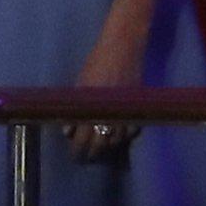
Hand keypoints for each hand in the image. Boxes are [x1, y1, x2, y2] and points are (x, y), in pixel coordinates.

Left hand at [68, 15, 146, 161]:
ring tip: (102, 149)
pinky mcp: (137, 106)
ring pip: (117, 140)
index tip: (75, 156)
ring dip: (108, 146)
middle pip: (100, 143)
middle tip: (87, 158)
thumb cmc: (97, 62)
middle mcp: (108, 112)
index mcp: (91, 107)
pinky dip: (126, 136)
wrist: (123, 47)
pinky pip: (133, 130)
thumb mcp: (81, 83)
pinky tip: (120, 138)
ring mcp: (124, 110)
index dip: (78, 149)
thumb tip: (67, 131)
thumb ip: (75, 108)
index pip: (82, 138)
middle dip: (92, 153)